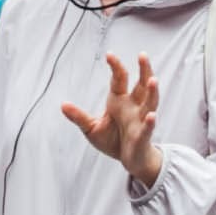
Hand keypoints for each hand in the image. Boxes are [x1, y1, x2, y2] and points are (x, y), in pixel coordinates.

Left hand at [63, 55, 164, 188]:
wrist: (129, 160)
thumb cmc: (113, 141)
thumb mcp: (91, 128)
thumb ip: (79, 117)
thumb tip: (62, 105)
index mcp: (119, 101)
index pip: (120, 79)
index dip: (116, 66)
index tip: (110, 54)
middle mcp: (133, 107)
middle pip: (141, 85)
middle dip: (144, 70)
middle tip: (143, 55)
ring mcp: (140, 121)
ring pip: (150, 102)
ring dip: (152, 92)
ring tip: (153, 80)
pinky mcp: (143, 136)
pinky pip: (147, 128)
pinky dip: (150, 122)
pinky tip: (151, 116)